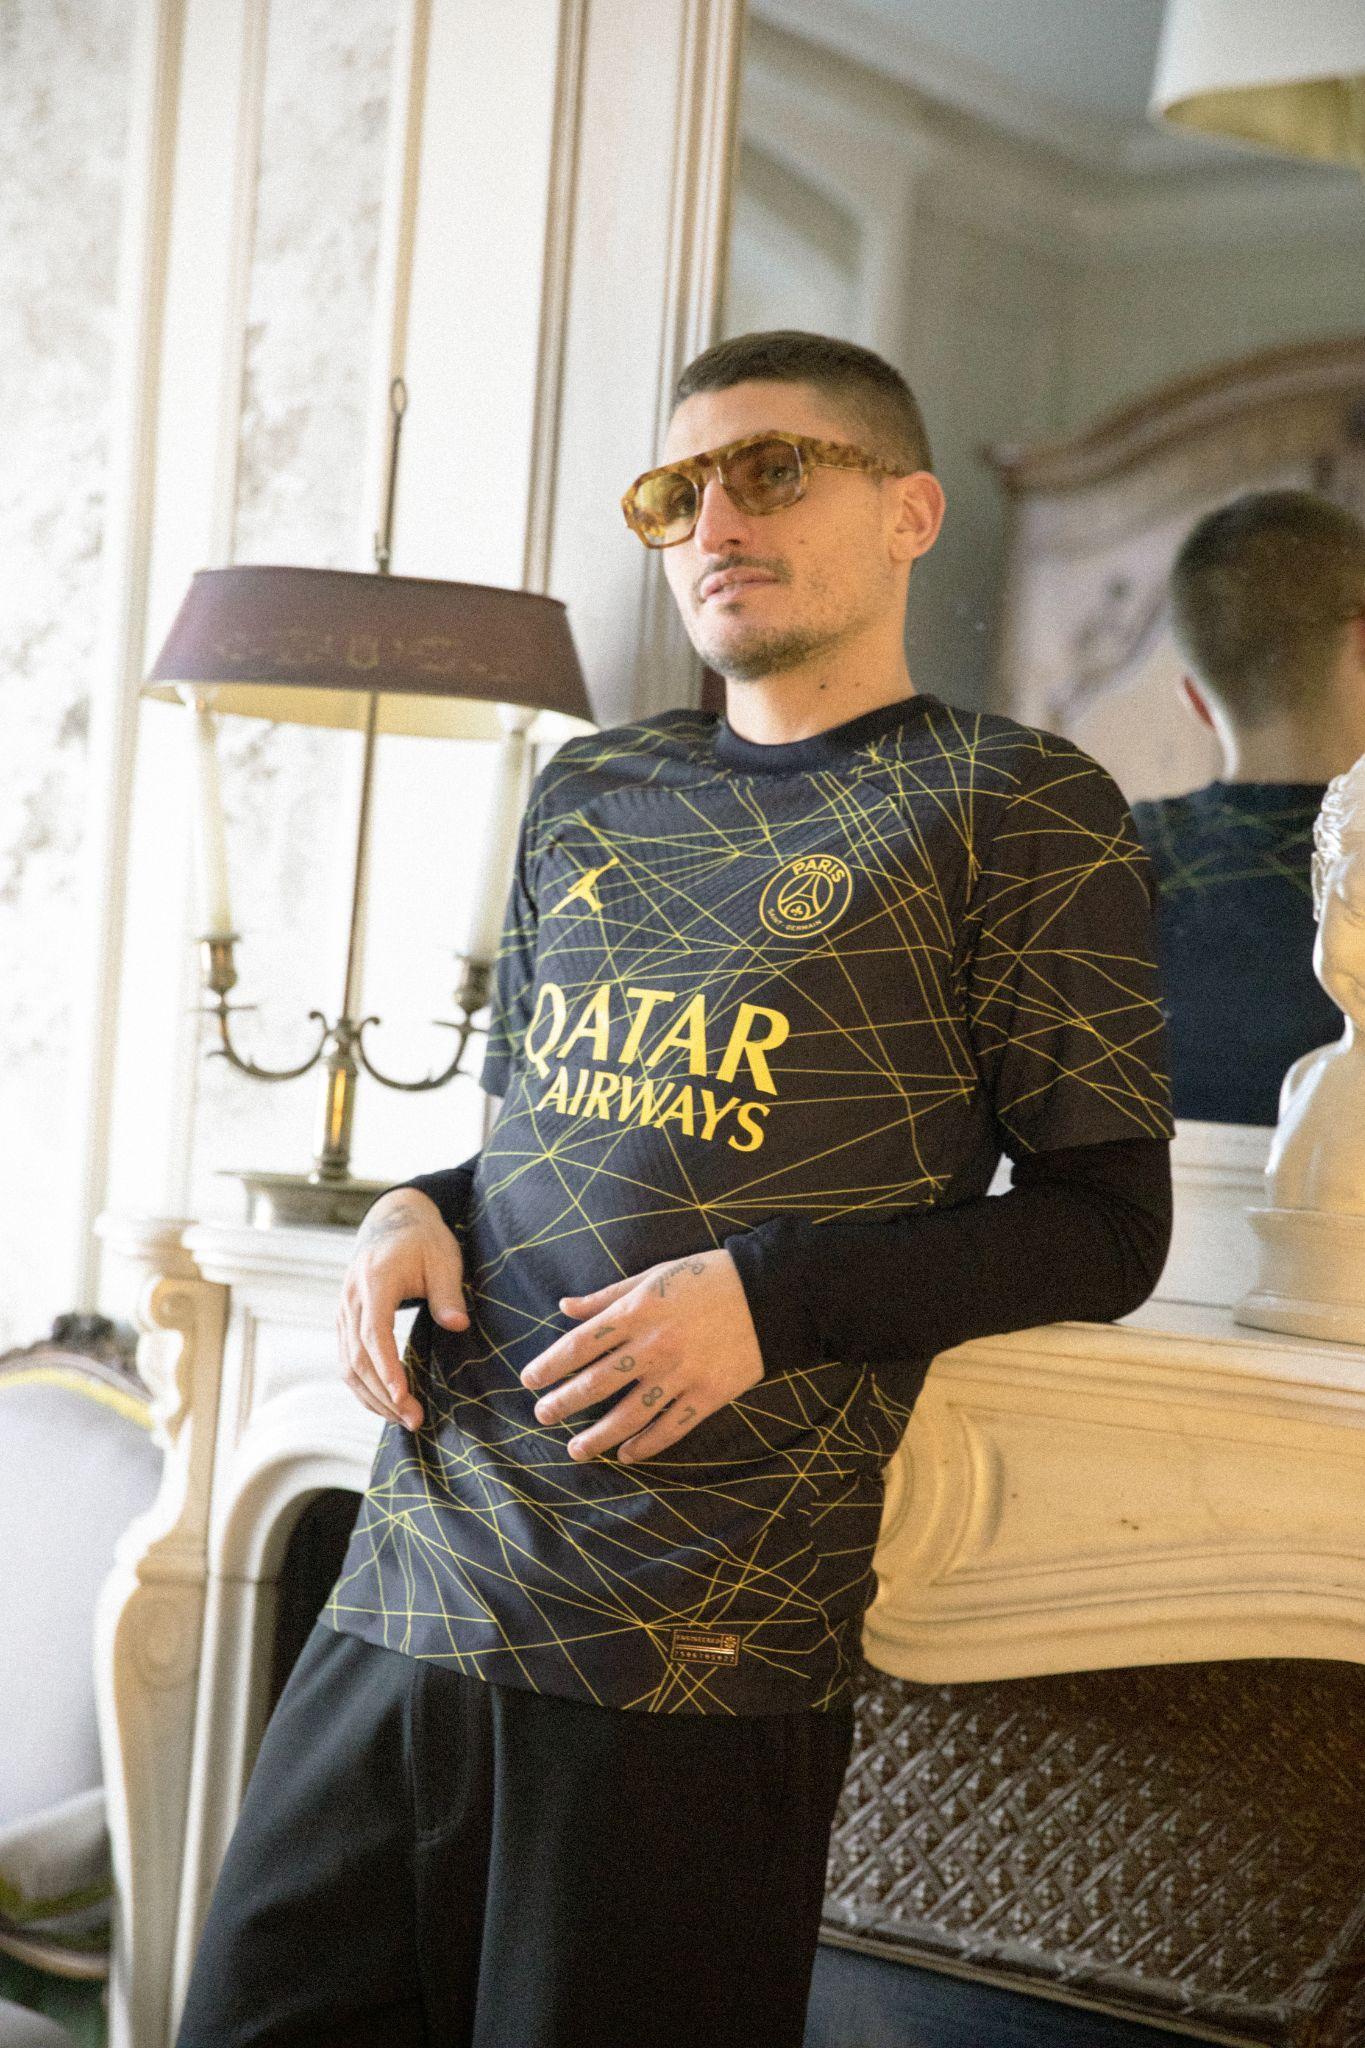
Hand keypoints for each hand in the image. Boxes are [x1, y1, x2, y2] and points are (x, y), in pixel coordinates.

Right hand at [336, 1189, 468, 1430]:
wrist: (393, 1221)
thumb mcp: (443, 1258)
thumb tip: (457, 1326)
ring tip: (403, 1420)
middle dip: (383, 1394)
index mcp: (374, 1281)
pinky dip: (364, 1386)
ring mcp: (343, 1311)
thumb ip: (447, 1293)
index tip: (403, 1395)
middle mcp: (351, 1299)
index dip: (386, 1368)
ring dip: (372, 1397)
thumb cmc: (423, 1240)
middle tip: (414, 1420)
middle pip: (358, 1357)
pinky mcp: (345, 1321)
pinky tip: (386, 1404)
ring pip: (348, 1364)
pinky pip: (347, 1360)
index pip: (374, 1333)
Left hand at [519, 1249, 762, 1462]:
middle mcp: (654, 1345)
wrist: (770, 1294)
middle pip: (598, 1382)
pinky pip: (672, 1426)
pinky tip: (628, 1454)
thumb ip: (606, 1296)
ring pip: (630, 1413)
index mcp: (637, 1311)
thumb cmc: (706, 1277)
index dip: (551, 1364)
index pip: (581, 1344)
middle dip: (564, 1402)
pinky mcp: (708, 1394)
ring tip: (575, 1450)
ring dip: (599, 1435)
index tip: (529, 1380)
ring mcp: (682, 1373)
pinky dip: (648, 1444)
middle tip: (542, 1416)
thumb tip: (564, 1306)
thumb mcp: (653, 1276)